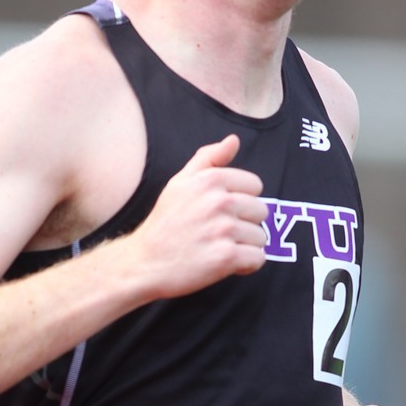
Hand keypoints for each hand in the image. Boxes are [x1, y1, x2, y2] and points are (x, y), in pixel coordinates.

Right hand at [126, 134, 267, 297]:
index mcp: (211, 179)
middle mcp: (219, 201)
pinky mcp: (226, 257)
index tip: (221, 212)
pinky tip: (225, 263)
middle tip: (218, 233)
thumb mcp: (180, 183)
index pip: (255, 186)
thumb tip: (234, 140)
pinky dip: (246, 265)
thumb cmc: (165, 222)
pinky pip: (258, 259)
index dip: (241, 201)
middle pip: (261, 211)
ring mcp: (224, 230)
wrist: (144, 263)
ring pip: (260, 237)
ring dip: (244, 246)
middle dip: (245, 224)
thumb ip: (208, 158)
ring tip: (218, 248)